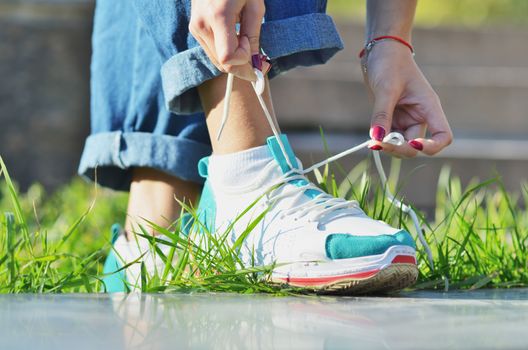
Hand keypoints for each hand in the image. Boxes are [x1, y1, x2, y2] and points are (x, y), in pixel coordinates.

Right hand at [189, 0, 265, 80]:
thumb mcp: (254, 5)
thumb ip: (253, 35)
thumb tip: (256, 63)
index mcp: (218, 16)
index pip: (228, 58)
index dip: (244, 58)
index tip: (252, 44)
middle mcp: (202, 25)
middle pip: (222, 64)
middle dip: (243, 68)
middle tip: (261, 64)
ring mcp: (195, 28)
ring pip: (217, 61)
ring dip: (235, 61)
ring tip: (250, 47)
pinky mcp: (194, 28)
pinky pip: (213, 51)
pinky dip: (227, 53)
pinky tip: (237, 41)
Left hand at [363, 41, 452, 157]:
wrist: (380, 51)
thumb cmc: (389, 63)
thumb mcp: (385, 88)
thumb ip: (382, 115)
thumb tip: (377, 139)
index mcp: (429, 107)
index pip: (443, 136)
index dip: (431, 147)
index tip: (412, 144)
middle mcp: (420, 116)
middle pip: (416, 146)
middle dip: (399, 149)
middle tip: (377, 144)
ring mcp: (406, 119)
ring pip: (400, 145)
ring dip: (388, 147)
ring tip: (373, 141)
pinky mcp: (393, 119)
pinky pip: (389, 137)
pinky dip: (381, 140)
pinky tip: (372, 137)